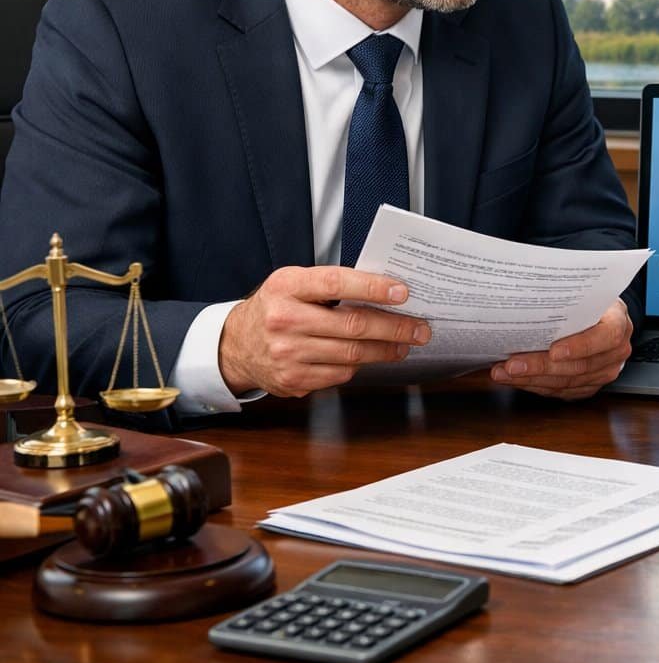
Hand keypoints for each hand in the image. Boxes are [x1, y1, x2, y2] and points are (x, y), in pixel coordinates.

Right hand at [220, 266, 427, 396]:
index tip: (403, 292)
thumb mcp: (294, 284)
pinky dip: (360, 365)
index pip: (337, 283)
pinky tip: (370, 357)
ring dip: (386, 350)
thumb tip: (386, 290)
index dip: (373, 287)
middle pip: (353, 325)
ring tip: (404, 344)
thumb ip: (332, 285)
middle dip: (395, 327)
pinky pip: (340, 374)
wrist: (235, 345)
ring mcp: (287, 354)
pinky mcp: (292, 380)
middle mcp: (284, 320)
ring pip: (352, 354)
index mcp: (287, 287)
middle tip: (419, 328)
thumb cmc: (276, 308)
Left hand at [489, 299, 632, 399]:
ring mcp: (604, 373)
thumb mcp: (588, 293)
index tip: (554, 351)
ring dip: (531, 379)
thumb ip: (569, 299)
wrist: (605, 318)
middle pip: (579, 366)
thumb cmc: (592, 303)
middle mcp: (616, 353)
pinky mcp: (589, 387)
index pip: (605, 338)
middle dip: (541, 366)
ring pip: (566, 382)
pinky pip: (561, 391)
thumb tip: (534, 297)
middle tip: (512, 365)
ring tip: (504, 373)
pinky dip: (535, 386)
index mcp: (619, 325)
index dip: (579, 347)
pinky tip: (516, 379)